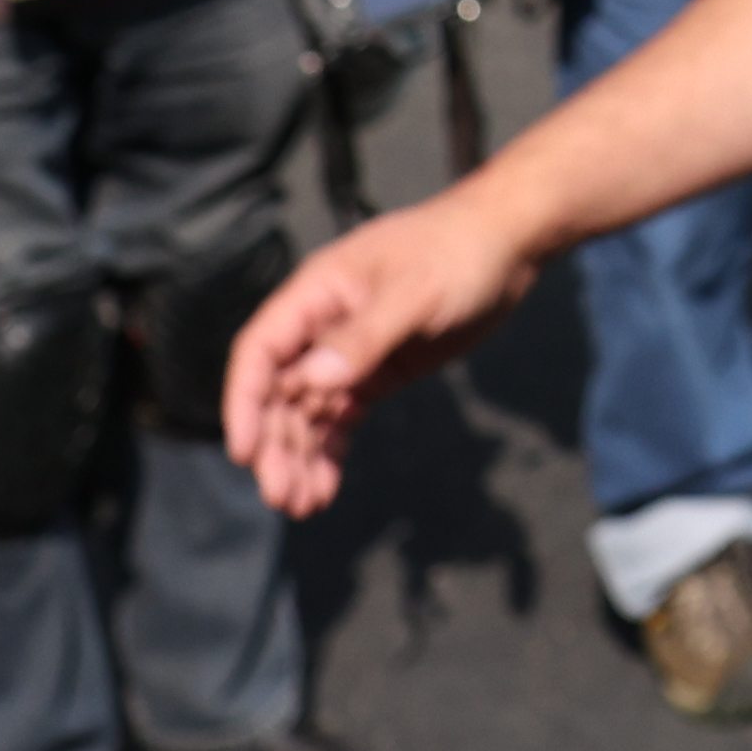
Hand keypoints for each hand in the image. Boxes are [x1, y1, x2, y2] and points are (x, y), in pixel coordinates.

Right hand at [223, 191, 539, 513]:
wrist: (508, 245)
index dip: (244, 401)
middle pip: (279, 392)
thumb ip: (365, 336)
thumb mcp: (416, 292)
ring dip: (299, 457)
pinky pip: (340, 416)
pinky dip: (329, 451)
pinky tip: (326, 487)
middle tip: (281, 496)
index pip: (260, 350)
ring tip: (302, 506)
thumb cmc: (459, 252)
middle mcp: (322, 323)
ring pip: (307, 412)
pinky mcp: (376, 371)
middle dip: (275, 445)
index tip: (245, 452)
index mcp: (317, 292)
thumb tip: (313, 380)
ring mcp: (348, 350)